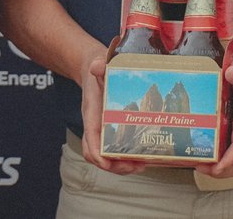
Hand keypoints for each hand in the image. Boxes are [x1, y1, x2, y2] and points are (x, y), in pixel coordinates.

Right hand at [78, 48, 144, 174]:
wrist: (94, 70)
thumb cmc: (98, 71)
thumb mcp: (98, 65)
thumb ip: (98, 65)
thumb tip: (96, 65)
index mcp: (91, 115)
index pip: (90, 141)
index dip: (98, 155)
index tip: (108, 162)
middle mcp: (95, 127)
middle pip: (98, 156)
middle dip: (115, 166)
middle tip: (136, 166)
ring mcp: (102, 131)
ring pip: (106, 158)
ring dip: (122, 166)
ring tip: (142, 165)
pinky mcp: (111, 131)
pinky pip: (114, 151)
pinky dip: (126, 158)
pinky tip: (142, 157)